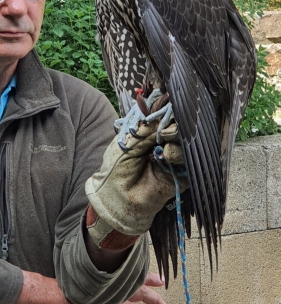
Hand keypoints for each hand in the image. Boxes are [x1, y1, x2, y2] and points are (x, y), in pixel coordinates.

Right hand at [63, 272, 165, 303]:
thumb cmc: (73, 290)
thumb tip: (107, 290)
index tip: (159, 279)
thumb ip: (103, 285)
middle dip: (154, 299)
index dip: (149, 277)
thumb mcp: (92, 282)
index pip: (136, 276)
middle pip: (142, 292)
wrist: (65, 298)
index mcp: (114, 279)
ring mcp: (117, 302)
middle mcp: (118, 288)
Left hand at [85, 121, 178, 245]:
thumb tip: (164, 112)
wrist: (117, 198)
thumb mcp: (128, 142)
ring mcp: (174, 158)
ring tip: (163, 140)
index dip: (167, 111)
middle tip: (163, 128)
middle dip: (174, 123)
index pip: (165, 117)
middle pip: (180, 127)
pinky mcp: (182, 174)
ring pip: (186, 141)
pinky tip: (165, 155)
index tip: (168, 105)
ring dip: (176, 136)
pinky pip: (188, 160)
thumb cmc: (116, 169)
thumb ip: (146, 128)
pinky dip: (177, 153)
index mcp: (151, 133)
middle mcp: (165, 143)